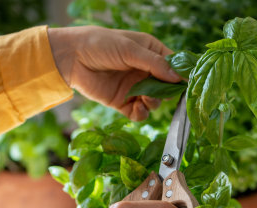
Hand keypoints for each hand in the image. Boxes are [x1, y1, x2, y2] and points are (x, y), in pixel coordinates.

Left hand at [47, 26, 180, 120]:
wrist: (72, 58)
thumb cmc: (101, 44)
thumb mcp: (130, 49)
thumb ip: (154, 64)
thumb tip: (178, 78)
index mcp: (150, 53)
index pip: (173, 66)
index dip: (179, 75)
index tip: (184, 83)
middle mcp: (145, 71)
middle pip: (166, 87)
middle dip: (167, 92)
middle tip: (161, 92)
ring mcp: (135, 88)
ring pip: (155, 102)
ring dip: (154, 102)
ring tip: (145, 98)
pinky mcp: (123, 102)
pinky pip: (139, 113)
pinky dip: (141, 113)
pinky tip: (137, 107)